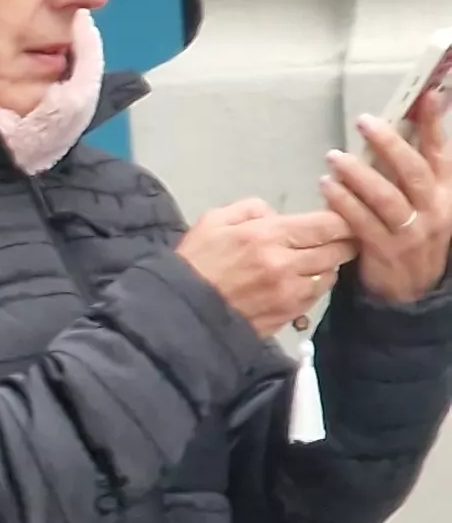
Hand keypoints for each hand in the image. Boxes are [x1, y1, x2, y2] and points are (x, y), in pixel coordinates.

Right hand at [177, 198, 354, 336]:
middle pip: (340, 249)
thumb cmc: (194, 264)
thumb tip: (276, 215)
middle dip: (340, 242)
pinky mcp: (289, 314)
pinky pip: (316, 296)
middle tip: (331, 239)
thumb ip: (250, 208)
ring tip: (310, 262)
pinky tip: (296, 282)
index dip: (342, 219)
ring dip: (326, 266)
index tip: (338, 219)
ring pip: (331, 274)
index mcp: (267, 235)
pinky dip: (312, 287)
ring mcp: (290, 293)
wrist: (180, 312)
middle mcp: (285, 264)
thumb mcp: (213, 221)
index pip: (329, 224)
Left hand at [326, 98, 451, 303]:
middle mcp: (434, 210)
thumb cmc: (411, 234)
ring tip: (334, 157)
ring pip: (386, 197)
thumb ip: (408, 173)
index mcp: (445, 193)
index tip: (429, 95)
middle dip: (389, 144)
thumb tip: (391, 131)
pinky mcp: (386, 250)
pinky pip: (362, 222)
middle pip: (413, 171)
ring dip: (358, 174)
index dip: (435, 124)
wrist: (411, 289)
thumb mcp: (422, 204)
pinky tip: (327, 187)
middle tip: (365, 122)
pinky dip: (343, 202)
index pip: (441, 153)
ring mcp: (412, 232)